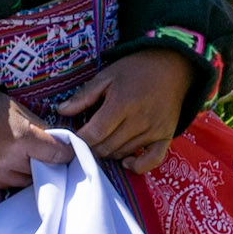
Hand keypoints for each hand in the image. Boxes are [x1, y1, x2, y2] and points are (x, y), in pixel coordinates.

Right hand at [0, 93, 73, 190]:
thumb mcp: (19, 112)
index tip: (68, 153)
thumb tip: (58, 142)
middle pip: (41, 171)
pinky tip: (8, 164)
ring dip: (29, 173)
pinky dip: (12, 177)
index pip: (55, 154)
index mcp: (22, 139)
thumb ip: (40, 128)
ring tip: (24, 160)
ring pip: (25, 182)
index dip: (65, 153)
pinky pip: (7, 185)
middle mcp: (9, 160)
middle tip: (45, 156)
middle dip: (45, 164)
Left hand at [56, 49, 196, 175]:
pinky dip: (138, 166)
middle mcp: (139, 120)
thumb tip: (61, 111)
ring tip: (100, 145)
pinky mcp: (166, 136)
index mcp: (122, 103)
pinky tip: (126, 163)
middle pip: (107, 147)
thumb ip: (84, 95)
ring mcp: (154, 130)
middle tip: (83, 144)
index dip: (80, 140)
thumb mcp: (106, 76)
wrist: (171, 67)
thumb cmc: (135, 70)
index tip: (71, 140)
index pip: (95, 133)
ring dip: (108, 154)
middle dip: (91, 148)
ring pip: (123, 153)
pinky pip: (152, 160)